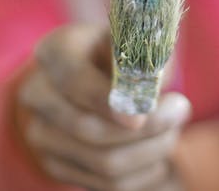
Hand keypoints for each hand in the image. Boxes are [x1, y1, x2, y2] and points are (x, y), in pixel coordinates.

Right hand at [18, 23, 190, 190]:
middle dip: (144, 129)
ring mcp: (42, 133)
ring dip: (149, 153)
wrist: (92, 74)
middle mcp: (37, 93)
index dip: (107, 101)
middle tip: (181, 111)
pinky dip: (141, 174)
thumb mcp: (132, 41)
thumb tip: (156, 85)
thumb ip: (145, 59)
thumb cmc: (119, 52)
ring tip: (173, 133)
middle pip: (87, 129)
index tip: (141, 115)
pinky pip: (105, 184)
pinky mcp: (55, 164)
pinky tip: (159, 155)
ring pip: (101, 162)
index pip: (74, 80)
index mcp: (55, 52)